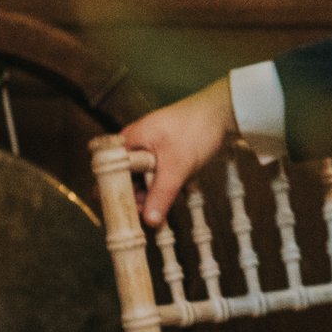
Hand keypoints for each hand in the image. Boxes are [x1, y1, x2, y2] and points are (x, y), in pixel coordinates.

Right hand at [120, 79, 239, 225]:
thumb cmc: (196, 129)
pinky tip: (175, 196)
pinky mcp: (165, 152)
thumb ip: (162, 194)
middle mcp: (135, 144)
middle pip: (126, 178)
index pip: (107, 173)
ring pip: (143, 178)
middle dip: (136, 198)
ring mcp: (150, 147)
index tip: (125, 214)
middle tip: (150, 217)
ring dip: (152, 194)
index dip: (113, 195)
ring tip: (164, 210)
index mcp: (128, 142)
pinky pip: (157, 173)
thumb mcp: (177, 166)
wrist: (223, 110)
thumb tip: (149, 221)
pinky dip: (164, 185)